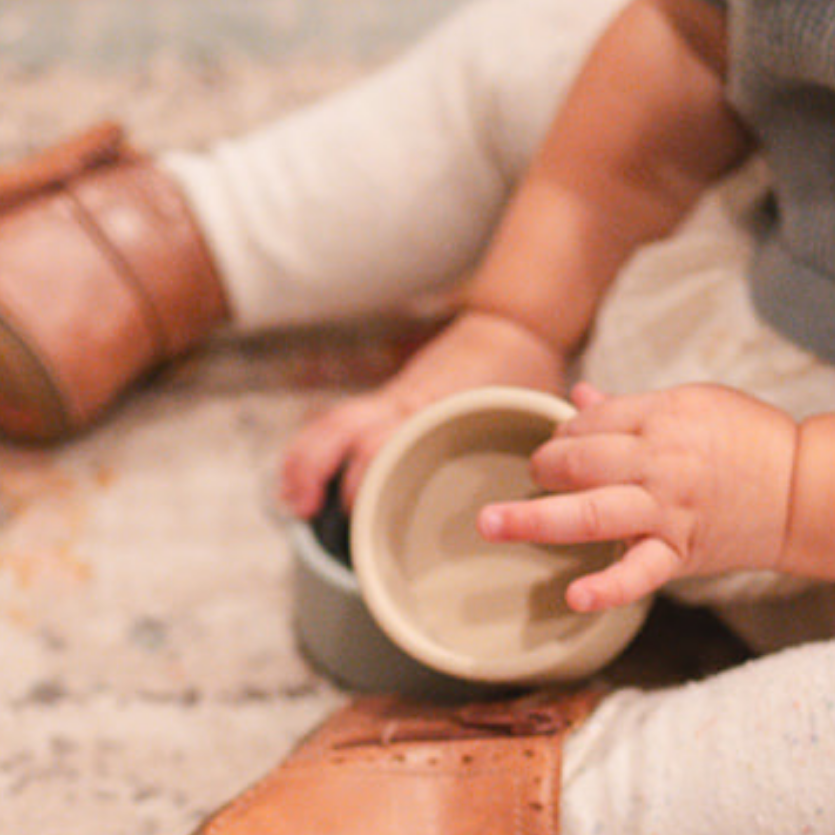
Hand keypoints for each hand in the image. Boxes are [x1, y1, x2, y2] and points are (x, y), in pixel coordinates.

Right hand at [276, 309, 568, 517]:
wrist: (513, 323)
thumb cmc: (525, 372)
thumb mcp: (530, 412)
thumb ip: (524, 451)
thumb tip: (540, 500)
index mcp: (435, 404)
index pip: (383, 438)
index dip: (363, 472)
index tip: (355, 509)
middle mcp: (404, 400)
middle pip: (341, 428)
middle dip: (315, 468)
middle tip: (303, 510)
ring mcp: (392, 398)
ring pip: (331, 423)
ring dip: (304, 460)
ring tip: (294, 501)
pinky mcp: (388, 400)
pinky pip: (338, 422)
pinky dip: (316, 449)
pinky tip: (307, 479)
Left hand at [477, 381, 797, 611]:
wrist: (804, 489)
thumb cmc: (749, 441)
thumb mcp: (694, 405)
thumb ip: (631, 409)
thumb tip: (577, 399)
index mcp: (663, 416)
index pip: (590, 423)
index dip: (565, 434)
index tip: (561, 447)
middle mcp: (660, 461)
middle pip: (580, 460)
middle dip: (543, 468)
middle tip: (533, 477)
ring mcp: (668, 510)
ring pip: (592, 511)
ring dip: (535, 519)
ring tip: (491, 523)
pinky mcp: (680, 551)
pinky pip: (638, 573)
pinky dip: (607, 588)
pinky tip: (573, 596)